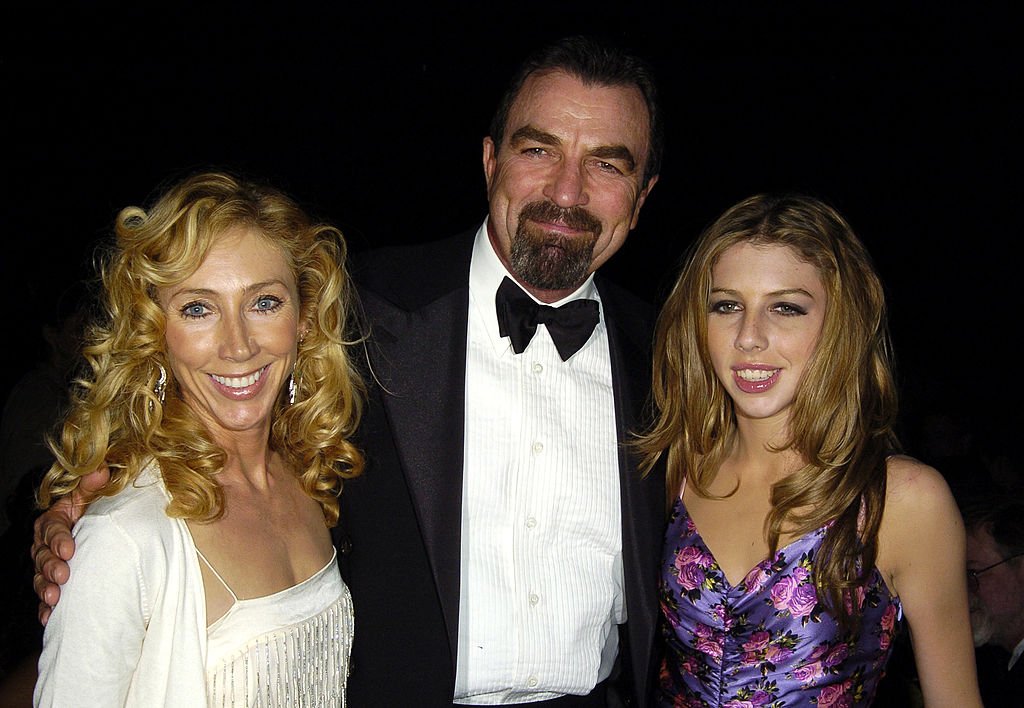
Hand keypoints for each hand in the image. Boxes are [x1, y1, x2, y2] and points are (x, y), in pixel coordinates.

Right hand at [32, 466, 109, 624]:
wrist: (95, 531)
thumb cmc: (92, 511)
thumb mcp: (92, 496)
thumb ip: (94, 484)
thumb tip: (102, 469)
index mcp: (53, 522)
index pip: (52, 529)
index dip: (59, 539)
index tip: (69, 549)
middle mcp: (45, 545)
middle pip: (43, 557)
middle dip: (51, 567)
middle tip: (62, 576)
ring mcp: (47, 566)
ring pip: (41, 579)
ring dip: (45, 589)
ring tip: (54, 599)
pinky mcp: (52, 584)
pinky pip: (45, 598)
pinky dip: (46, 609)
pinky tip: (50, 617)